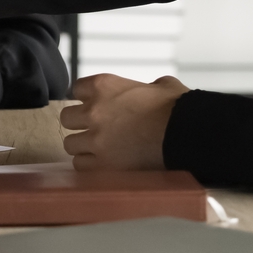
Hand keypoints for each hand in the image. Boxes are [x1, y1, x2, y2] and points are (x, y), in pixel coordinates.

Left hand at [59, 73, 189, 169]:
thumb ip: (147, 86)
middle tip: (94, 130)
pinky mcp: (102, 165)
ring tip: (100, 150)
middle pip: (67, 118)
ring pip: (70, 145)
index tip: (94, 105)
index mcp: (105, 86)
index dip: (86, 98)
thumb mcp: (163, 86)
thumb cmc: (178, 109)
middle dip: (79, 124)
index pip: (77, 89)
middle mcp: (94, 112)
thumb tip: (153, 90)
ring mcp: (96, 140)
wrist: (186, 136)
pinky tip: (103, 165)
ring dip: (83, 147)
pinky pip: (80, 166)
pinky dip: (89, 166)